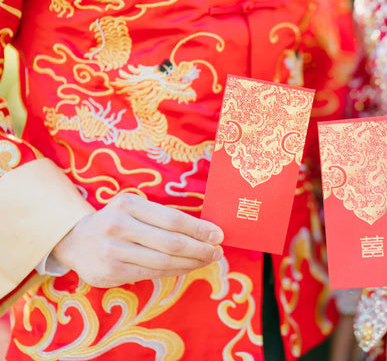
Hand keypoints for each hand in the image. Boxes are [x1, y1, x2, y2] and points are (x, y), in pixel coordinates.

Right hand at [51, 193, 223, 287]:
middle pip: (171, 243)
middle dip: (200, 249)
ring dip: (191, 263)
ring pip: (163, 262)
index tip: (218, 235)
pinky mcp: (110, 273)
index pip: (172, 219)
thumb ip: (162, 216)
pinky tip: (187, 267)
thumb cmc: (117, 221)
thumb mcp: (134, 208)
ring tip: (207, 260)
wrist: (76, 240)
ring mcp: (112, 252)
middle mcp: (117, 227)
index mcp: (127, 204)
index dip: (199, 229)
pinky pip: (152, 274)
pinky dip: (175, 271)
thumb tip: (204, 231)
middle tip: (217, 251)